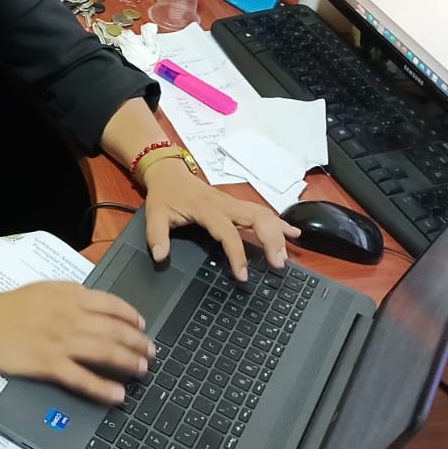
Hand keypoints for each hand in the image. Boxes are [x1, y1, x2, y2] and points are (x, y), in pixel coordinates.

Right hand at [0, 281, 152, 405]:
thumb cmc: (11, 305)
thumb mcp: (46, 289)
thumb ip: (72, 296)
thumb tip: (96, 305)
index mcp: (71, 296)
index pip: (112, 305)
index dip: (132, 318)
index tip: (142, 327)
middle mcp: (71, 317)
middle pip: (115, 331)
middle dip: (138, 343)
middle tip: (151, 353)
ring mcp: (62, 342)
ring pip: (106, 353)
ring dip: (129, 362)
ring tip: (143, 371)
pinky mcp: (50, 365)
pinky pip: (83, 379)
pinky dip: (103, 388)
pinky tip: (117, 395)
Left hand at [142, 160, 297, 281]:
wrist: (169, 173)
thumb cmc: (164, 195)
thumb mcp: (154, 214)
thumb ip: (156, 236)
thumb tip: (160, 256)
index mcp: (207, 209)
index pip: (228, 233)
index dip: (237, 254)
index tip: (243, 275)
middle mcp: (225, 204)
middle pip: (257, 218)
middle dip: (271, 240)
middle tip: (278, 264)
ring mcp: (233, 202)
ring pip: (263, 214)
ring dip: (278, 234)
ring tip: (286, 256)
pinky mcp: (237, 204)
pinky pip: (262, 212)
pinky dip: (279, 223)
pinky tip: (294, 233)